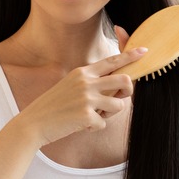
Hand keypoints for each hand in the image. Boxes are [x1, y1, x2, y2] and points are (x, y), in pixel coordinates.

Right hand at [16, 47, 145, 146]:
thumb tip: (117, 84)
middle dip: (127, 92)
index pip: (112, 61)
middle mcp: (86, 82)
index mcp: (83, 72)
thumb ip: (92, 82)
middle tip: (119, 99)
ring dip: (110, 114)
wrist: (34, 122)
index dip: (130, 56)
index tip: (144, 51)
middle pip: (124, 80)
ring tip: (93, 116)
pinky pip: (104, 123)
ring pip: (118, 105)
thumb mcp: (71, 85)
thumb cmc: (55, 105)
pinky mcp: (86, 115)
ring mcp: (87, 98)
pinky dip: (95, 127)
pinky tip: (80, 125)